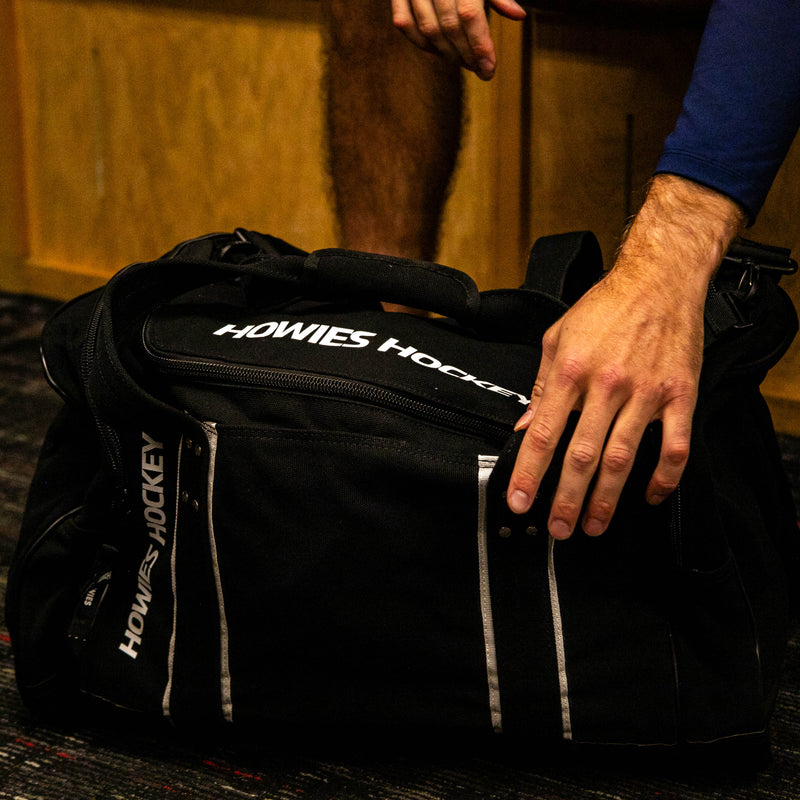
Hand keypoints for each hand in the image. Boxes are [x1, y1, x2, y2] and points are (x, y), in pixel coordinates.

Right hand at [391, 0, 526, 79]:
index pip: (470, 15)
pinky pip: (404, 24)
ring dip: (447, 54)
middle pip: (449, 27)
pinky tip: (438, 52)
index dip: (479, 45)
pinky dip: (421, 42)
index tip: (489, 69)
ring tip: (464, 63)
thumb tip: (518, 15)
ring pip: (428, 30)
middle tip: (479, 69)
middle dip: (466, 55)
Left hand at [507, 175, 744, 538]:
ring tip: (594, 525)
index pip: (542, 434)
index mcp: (570, 372)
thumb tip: (525, 425)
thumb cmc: (606, 307)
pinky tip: (651, 496)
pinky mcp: (679, 396)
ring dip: (606, 499)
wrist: (659, 279)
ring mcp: (645, 393)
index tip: (519, 500)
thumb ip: (541, 386)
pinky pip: (674, 447)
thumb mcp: (558, 339)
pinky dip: (663, 478)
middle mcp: (606, 385)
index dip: (528, 473)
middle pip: (581, 456)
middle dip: (566, 500)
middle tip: (558, 528)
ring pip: (622, 459)